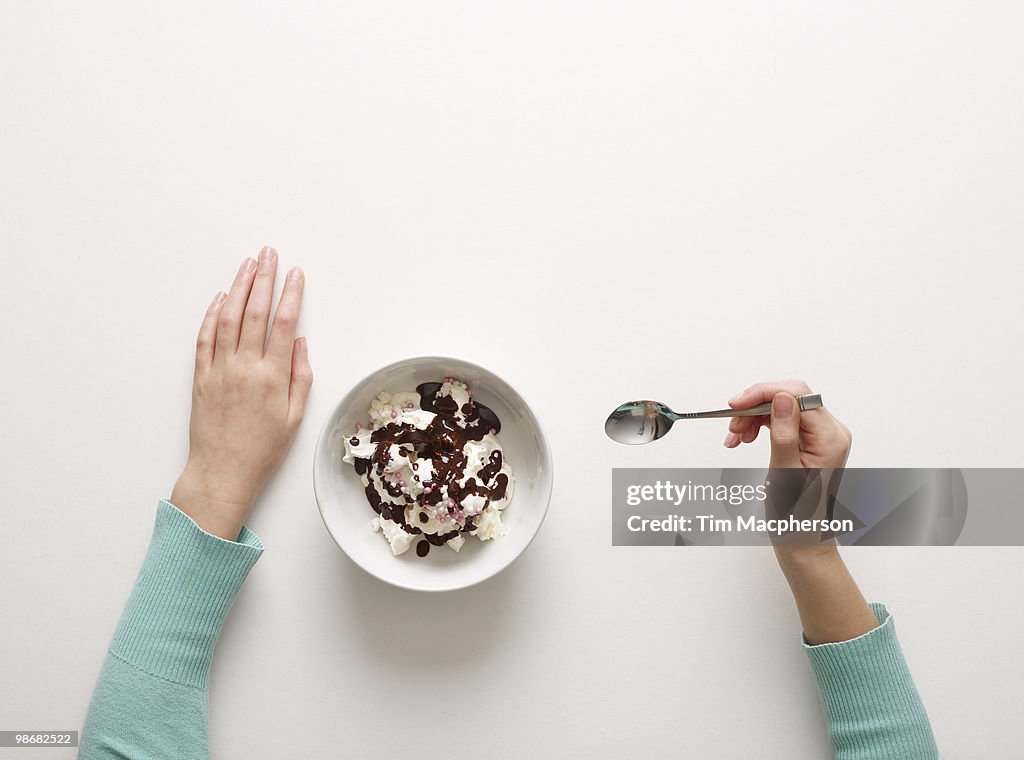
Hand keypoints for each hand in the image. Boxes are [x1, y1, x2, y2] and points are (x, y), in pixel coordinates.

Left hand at [170, 247, 312, 539]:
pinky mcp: (200, 376)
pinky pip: (205, 337)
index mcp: (272, 376)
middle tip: (269, 255)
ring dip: (238, 287)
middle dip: (264, 279)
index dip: (290, 295)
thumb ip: (300, 376)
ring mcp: (219, 369)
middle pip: (255, 311)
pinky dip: (212, 314)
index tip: (296, 275)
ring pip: (228, 317)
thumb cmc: (263, 449)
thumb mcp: (295, 416)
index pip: (284, 323)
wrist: (222, 472)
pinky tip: (221, 298)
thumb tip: (300, 343)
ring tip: (247, 265)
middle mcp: (245, 367)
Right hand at [724, 379, 876, 642]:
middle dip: (755, 406)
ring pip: (781, 408)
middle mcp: (830, 433)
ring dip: (753, 417)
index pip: (799, 395)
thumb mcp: (785, 472)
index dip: (764, 393)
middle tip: (732, 426)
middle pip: (789, 398)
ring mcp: (821, 437)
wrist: (802, 539)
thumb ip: (784, 432)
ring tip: (734, 438)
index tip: (736, 404)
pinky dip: (759, 426)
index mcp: (831, 438)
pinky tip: (743, 439)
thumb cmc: (796, 516)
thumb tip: (782, 398)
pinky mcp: (809, 442)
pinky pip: (782, 422)